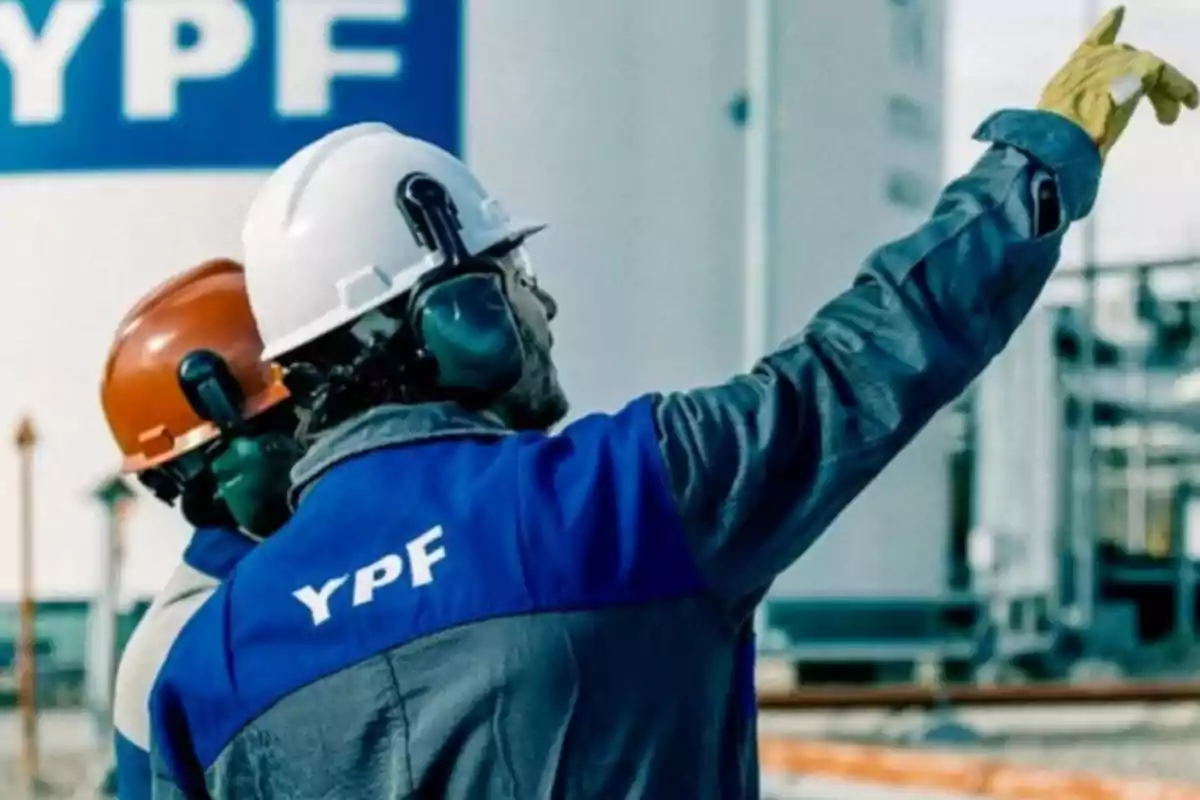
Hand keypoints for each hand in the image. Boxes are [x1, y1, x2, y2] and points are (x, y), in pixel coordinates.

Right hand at [1037, 5, 1197, 158]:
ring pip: (1151, 68)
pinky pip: (1167, 76)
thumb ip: (1076, 110)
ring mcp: (1119, 58)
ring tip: (1169, 117)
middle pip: (1129, 59)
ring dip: (1164, 92)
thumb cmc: (1055, 133)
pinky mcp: (1141, 67)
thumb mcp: (1060, 116)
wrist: (1062, 133)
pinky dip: (1179, 89)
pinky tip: (1188, 102)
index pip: (1093, 41)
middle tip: (1157, 114)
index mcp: (1074, 68)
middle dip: (1143, 83)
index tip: (1119, 11)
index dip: (1108, 26)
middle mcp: (1098, 57)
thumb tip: (1087, 130)